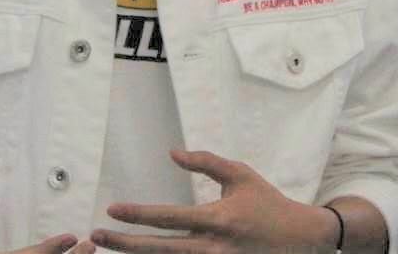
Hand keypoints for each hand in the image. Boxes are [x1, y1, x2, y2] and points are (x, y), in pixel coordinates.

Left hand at [91, 149, 336, 252]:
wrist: (301, 240)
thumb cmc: (268, 204)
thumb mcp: (240, 175)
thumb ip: (205, 162)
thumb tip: (172, 153)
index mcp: (219, 219)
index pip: (170, 218)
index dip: (138, 214)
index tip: (113, 210)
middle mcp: (214, 248)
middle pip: (160, 250)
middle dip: (125, 245)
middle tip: (97, 238)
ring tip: (110, 252)